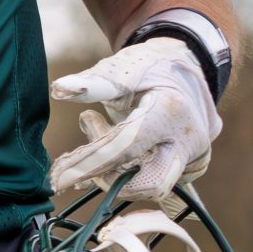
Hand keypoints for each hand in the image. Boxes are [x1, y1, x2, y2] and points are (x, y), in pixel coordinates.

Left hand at [49, 42, 219, 198]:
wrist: (187, 68)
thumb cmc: (149, 66)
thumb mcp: (122, 69)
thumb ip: (93, 84)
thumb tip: (58, 89)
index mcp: (170, 113)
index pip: (124, 150)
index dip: (88, 165)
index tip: (58, 178)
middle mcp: (188, 142)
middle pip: (149, 185)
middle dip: (111, 177)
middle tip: (85, 151)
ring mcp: (194, 158)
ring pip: (150, 185)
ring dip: (118, 169)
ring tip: (101, 128)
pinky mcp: (191, 167)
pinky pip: (156, 181)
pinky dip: (131, 173)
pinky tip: (110, 156)